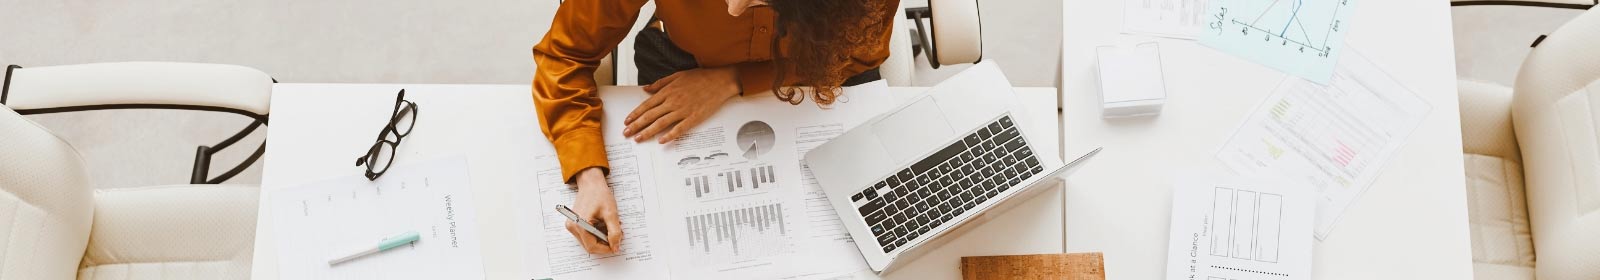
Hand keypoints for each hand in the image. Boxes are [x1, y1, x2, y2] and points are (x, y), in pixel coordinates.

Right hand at [566, 167, 622, 253]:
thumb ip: (614, 232)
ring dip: (600, 239)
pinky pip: (585, 236)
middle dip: (604, 243)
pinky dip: (596, 234)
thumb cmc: (600, 195)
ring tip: (610, 227)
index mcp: (580, 224)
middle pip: (589, 246)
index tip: (616, 245)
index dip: (606, 248)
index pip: (592, 246)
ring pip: (588, 242)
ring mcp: (571, 226)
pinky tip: (603, 225)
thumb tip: (615, 247)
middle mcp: (573, 226)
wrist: (591, 184)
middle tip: (616, 235)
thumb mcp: (611, 213)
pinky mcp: (573, 224)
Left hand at [623, 66, 741, 142]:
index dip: (635, 114)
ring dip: (647, 132)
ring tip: (638, 139)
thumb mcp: (678, 75)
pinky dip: (669, 135)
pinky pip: (679, 129)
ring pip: (661, 123)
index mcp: (668, 91)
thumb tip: (646, 88)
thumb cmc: (701, 77)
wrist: (720, 81)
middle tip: (626, 133)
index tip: (627, 121)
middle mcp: (673, 101)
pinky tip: (661, 141)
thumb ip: (660, 83)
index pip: (647, 105)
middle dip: (636, 125)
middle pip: (650, 115)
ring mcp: (683, 110)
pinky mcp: (694, 118)